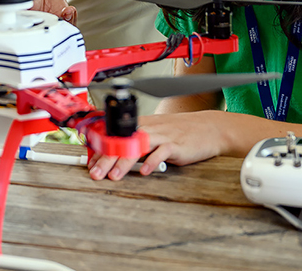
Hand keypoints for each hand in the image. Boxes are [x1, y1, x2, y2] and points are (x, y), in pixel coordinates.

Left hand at [87, 111, 225, 180]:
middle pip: (124, 141)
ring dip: (124, 162)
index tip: (91, 163)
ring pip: (139, 146)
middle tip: (95, 173)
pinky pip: (161, 152)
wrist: (210, 128)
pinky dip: (152, 162)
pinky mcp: (177, 145)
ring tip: (114, 176)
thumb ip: (140, 142)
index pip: (117, 136)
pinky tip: (144, 172)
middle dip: (107, 158)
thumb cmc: (182, 132)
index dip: (102, 150)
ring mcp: (163, 136)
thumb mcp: (157, 133)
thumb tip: (119, 154)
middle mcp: (150, 128)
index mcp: (143, 125)